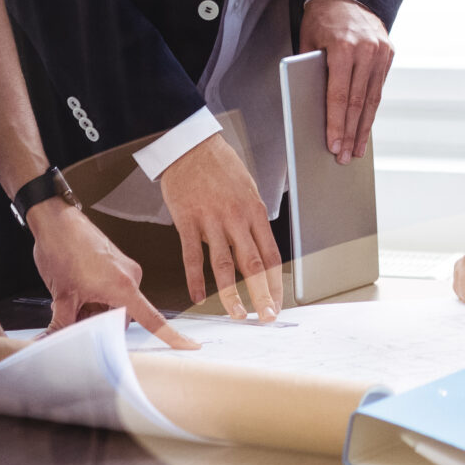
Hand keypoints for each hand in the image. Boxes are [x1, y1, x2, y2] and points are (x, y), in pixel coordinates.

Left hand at [28, 199, 194, 346]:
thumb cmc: (64, 249)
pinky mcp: (116, 264)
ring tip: (72, 302)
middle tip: (76, 321)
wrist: (56, 221)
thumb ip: (64, 324)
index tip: (192, 346)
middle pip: (125, 316)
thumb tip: (56, 342)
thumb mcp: (63, 295)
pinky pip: (112, 291)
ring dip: (96, 310)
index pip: (152, 319)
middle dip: (102, 324)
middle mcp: (130, 277)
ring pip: (115, 305)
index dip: (173, 336)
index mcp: (124, 286)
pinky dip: (96, 298)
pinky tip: (77, 293)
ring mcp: (124, 269)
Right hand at [160, 130, 282, 320]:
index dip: (276, 283)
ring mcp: (211, 221)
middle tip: (267, 318)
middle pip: (253, 265)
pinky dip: (195, 280)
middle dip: (262, 296)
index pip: (271, 255)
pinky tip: (198, 296)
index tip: (278, 302)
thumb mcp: (248, 188)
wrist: (190, 146)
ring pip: (224, 266)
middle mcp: (236, 218)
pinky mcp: (187, 222)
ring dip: (232, 295)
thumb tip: (255, 246)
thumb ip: (251, 219)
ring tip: (238, 315)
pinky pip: (192, 256)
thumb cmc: (220, 165)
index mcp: (254, 211)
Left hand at [299, 0, 393, 159]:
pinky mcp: (389, 53)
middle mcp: (366, 50)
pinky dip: (371, 109)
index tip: (333, 146)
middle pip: (357, 102)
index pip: (339, 95)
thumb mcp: (307, 42)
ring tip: (357, 150)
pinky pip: (379, 87)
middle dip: (350, 133)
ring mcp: (381, 51)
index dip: (336, 124)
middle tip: (344, 157)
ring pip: (372, 99)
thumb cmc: (320, 21)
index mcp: (343, 47)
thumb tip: (311, 112)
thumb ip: (310, 73)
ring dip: (364, 127)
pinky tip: (365, 126)